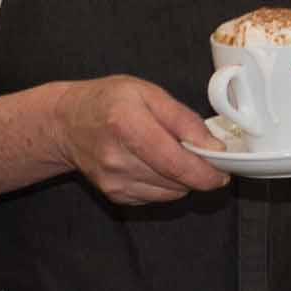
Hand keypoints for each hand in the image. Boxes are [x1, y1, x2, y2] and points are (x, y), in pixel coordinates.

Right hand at [56, 75, 229, 204]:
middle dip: (197, 171)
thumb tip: (213, 148)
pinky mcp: (114, 195)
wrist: (67, 121)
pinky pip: (155, 197)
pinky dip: (164, 184)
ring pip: (170, 193)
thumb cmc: (109, 101)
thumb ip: (184, 120)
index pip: (177, 163)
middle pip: (176, 181)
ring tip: (171, 154)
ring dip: (181, 178)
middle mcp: (117, 158)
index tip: (223, 171)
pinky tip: (153, 164)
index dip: (207, 172)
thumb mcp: (149, 93)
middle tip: (198, 153)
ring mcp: (113, 181)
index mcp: (127, 125)